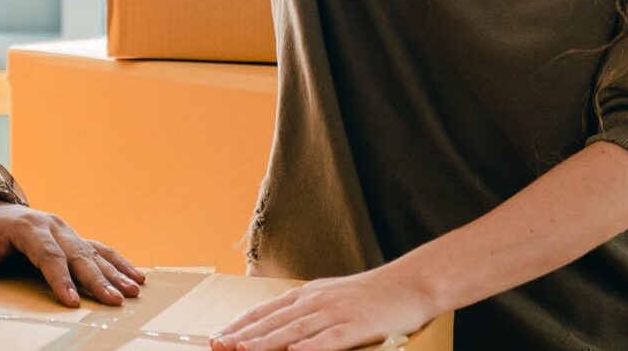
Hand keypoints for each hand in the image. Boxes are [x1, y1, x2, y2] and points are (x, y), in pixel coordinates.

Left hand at [0, 198, 147, 307]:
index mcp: (27, 226)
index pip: (48, 256)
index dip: (61, 279)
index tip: (72, 301)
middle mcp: (51, 225)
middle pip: (78, 254)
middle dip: (97, 279)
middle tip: (114, 301)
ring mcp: (63, 229)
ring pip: (93, 251)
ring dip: (114, 271)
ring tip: (134, 290)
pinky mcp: (69, 236)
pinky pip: (98, 248)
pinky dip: (117, 262)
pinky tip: (136, 275)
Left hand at [208, 264, 441, 350]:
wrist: (409, 283)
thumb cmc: (369, 294)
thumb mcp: (330, 297)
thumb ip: (305, 311)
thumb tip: (277, 327)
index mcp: (308, 294)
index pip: (266, 310)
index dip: (240, 324)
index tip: (218, 335)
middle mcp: (317, 300)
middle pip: (274, 320)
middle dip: (243, 334)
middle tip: (218, 345)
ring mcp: (337, 311)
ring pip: (295, 328)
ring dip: (267, 340)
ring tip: (243, 349)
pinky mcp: (358, 324)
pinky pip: (332, 337)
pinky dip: (312, 345)